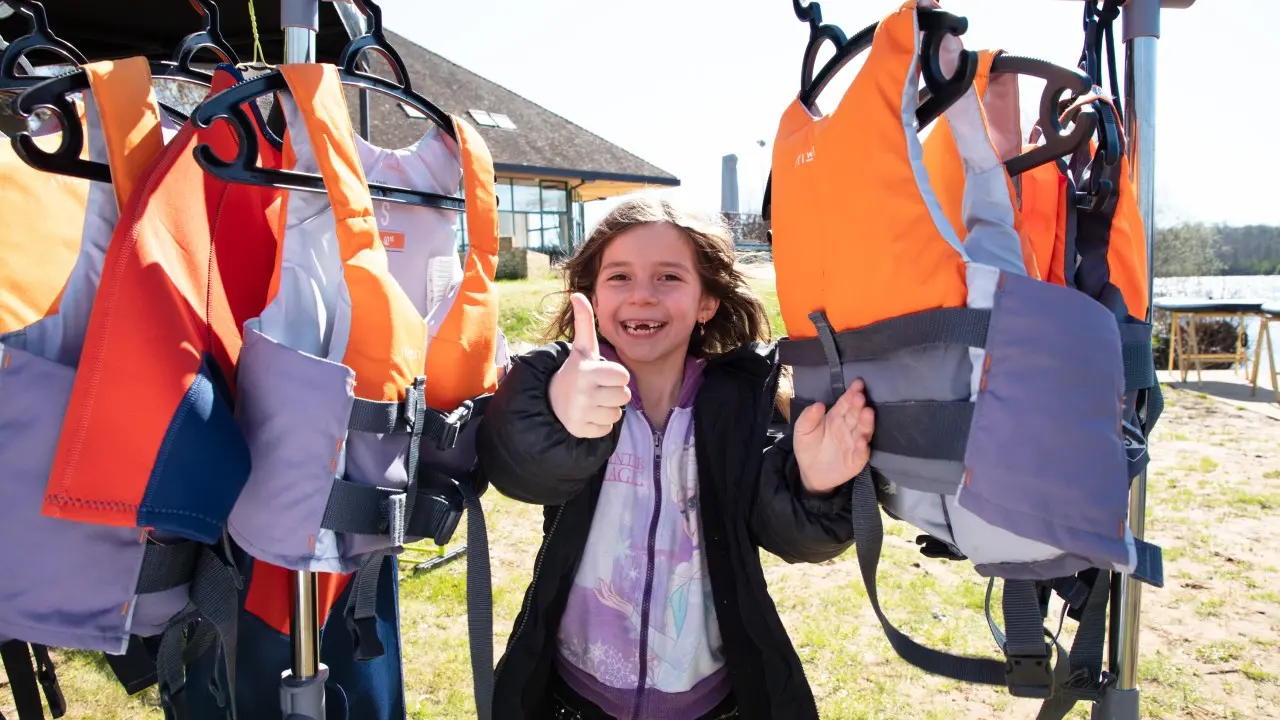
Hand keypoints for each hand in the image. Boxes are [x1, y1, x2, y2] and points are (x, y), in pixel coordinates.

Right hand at [549, 293, 631, 437]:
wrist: (552, 398)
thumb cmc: (577, 370)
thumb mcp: (583, 348)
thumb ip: (585, 322)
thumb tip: (577, 294)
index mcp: (588, 371)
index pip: (624, 377)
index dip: (617, 376)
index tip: (604, 374)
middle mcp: (584, 393)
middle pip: (624, 396)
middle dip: (615, 393)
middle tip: (599, 388)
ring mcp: (581, 412)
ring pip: (617, 414)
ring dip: (608, 408)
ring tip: (593, 400)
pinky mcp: (581, 429)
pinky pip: (607, 428)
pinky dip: (601, 423)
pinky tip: (589, 414)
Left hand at [594, 579, 634, 616]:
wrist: (630, 612)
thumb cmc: (625, 610)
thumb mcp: (618, 606)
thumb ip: (614, 601)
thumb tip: (609, 596)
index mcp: (609, 603)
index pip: (601, 598)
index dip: (597, 594)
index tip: (594, 589)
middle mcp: (610, 601)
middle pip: (604, 592)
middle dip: (601, 586)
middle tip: (599, 579)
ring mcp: (613, 599)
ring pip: (608, 591)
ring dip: (605, 585)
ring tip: (603, 579)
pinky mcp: (617, 598)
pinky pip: (613, 592)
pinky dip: (611, 587)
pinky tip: (610, 583)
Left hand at [793, 379, 874, 494]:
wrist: (810, 473)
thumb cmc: (808, 447)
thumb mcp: (802, 430)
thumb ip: (808, 417)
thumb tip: (819, 404)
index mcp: (836, 417)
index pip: (845, 403)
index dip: (851, 393)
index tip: (858, 383)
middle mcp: (848, 428)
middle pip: (856, 414)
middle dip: (859, 405)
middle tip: (860, 397)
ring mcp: (854, 443)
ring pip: (863, 430)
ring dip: (866, 422)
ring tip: (868, 412)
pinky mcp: (856, 459)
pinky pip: (862, 452)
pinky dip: (863, 447)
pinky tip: (862, 440)